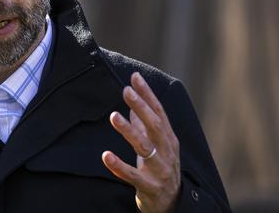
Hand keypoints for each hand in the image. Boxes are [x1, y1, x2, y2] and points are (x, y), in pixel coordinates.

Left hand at [101, 72, 180, 212]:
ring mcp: (160, 170)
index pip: (159, 112)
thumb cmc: (160, 170)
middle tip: (126, 91)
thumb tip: (133, 103)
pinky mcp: (149, 186)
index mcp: (169, 139)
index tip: (135, 77)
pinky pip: (132, 176)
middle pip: (155, 125)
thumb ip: (145, 126)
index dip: (148, 94)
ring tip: (113, 116)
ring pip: (145, 147)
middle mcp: (167, 152)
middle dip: (141, 107)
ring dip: (129, 131)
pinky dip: (119, 166)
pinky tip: (106, 156)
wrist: (172, 204)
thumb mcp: (156, 146)